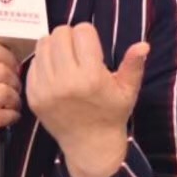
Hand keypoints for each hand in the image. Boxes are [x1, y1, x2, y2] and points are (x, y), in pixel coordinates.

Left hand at [26, 23, 147, 176]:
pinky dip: (43, 62)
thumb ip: (134, 66)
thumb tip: (143, 45)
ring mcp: (45, 89)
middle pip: (60, 33)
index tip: (92, 47)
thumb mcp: (128, 91)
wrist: (90, 145)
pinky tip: (55, 72)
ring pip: (43, 44)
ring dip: (55, 46)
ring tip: (65, 58)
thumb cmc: (112, 114)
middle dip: (70, 37)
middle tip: (77, 50)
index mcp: (91, 77)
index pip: (82, 31)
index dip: (89, 35)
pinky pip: (33, 63)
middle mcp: (66, 81)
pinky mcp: (33, 95)